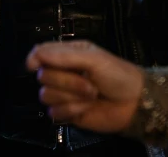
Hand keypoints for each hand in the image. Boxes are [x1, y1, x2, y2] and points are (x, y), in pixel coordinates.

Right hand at [26, 40, 143, 131]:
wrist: (133, 103)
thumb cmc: (118, 75)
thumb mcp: (94, 58)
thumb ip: (65, 55)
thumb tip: (36, 54)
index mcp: (68, 54)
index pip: (41, 53)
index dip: (35, 59)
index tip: (34, 65)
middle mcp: (63, 73)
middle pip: (44, 77)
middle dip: (68, 81)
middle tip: (90, 82)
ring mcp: (64, 94)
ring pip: (47, 96)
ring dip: (72, 96)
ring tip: (91, 95)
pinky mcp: (66, 113)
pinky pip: (54, 112)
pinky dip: (72, 110)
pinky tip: (86, 108)